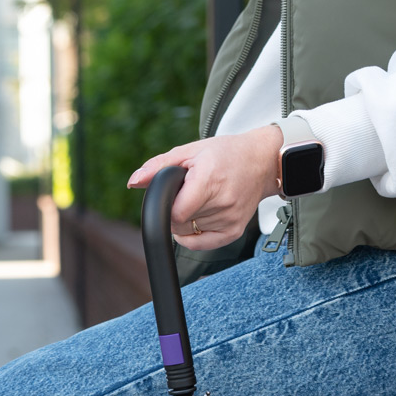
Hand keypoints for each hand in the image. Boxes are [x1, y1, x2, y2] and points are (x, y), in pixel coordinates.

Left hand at [127, 126, 282, 250]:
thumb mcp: (191, 150)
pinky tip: (198, 219)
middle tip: (190, 193)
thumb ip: (159, 166)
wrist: (262, 162)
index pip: (176, 213)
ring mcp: (230, 220)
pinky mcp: (234, 232)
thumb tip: (133, 182)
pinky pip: (201, 244)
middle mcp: (222, 202)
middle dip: (176, 210)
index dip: (167, 207)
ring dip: (187, 220)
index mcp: (209, 180)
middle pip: (180, 223)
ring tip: (202, 199)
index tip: (172, 196)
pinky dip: (193, 235)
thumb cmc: (225, 154)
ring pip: (189, 232)